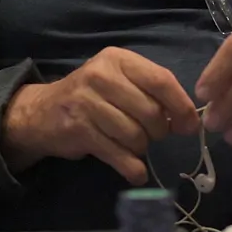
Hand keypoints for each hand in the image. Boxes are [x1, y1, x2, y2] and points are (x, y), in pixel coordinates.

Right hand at [1, 48, 199, 183]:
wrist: (42, 112)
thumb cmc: (93, 96)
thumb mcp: (120, 81)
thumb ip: (152, 91)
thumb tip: (187, 120)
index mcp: (118, 59)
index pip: (161, 80)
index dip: (181, 106)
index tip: (189, 126)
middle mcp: (102, 75)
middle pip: (151, 112)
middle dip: (158, 132)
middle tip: (151, 135)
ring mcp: (87, 103)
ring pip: (136, 136)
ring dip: (141, 149)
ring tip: (132, 145)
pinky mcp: (79, 131)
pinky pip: (119, 155)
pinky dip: (132, 169)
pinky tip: (135, 172)